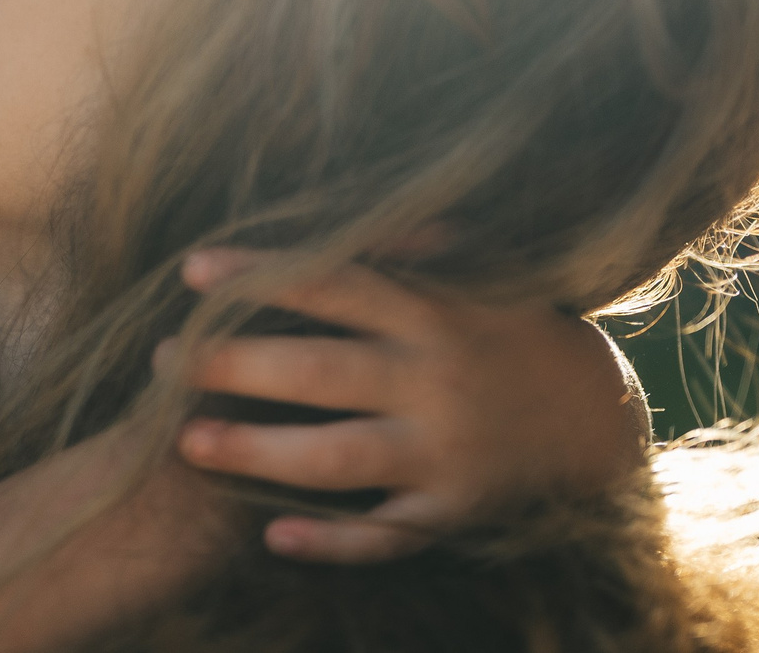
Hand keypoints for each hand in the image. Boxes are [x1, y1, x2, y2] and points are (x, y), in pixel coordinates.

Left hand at [168, 249, 648, 564]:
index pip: (331, 285)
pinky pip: (387, 535)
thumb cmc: (510, 327)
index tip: (191, 274)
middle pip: (319, 371)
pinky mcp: (454, 511)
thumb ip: (409, 241)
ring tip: (188, 444)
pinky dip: (333, 542)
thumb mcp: (477, 269)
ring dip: (259, 453)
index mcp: (431, 312)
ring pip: (339, 457)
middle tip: (160, 364)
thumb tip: (340, 216)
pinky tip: (274, 536)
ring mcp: (444, 452)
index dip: (260, 276)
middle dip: (236, 366)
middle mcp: (434, 381)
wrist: (598, 415)